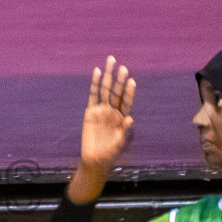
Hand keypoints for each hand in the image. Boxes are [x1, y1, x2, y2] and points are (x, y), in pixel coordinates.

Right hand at [80, 56, 135, 170]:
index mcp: (121, 117)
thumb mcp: (118, 143)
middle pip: (116, 92)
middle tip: (122, 66)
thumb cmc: (109, 153)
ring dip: (108, 77)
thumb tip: (130, 119)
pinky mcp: (90, 111)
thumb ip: (124, 131)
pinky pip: (93, 94)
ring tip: (111, 62)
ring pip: (105, 90)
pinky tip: (97, 72)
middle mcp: (112, 111)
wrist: (94, 159)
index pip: (126, 101)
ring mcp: (101, 109)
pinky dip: (94, 83)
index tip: (131, 81)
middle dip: (119, 79)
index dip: (129, 91)